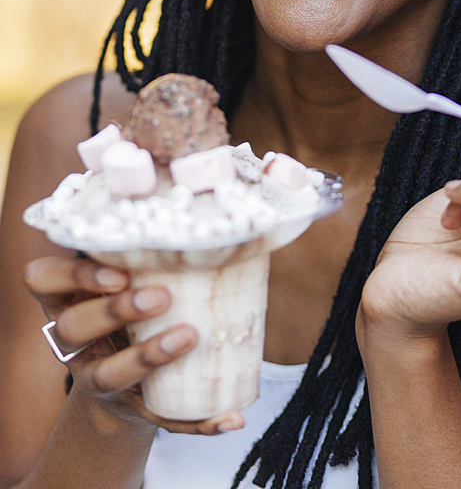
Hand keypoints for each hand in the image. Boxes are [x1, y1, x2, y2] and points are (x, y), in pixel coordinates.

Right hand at [24, 255, 245, 434]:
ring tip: (188, 337)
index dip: (75, 276)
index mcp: (69, 296)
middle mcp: (74, 339)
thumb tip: (222, 223)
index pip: (45, 279)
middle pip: (73, 326)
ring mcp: (98, 376)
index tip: (119, 272)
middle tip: (161, 297)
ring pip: (108, 374)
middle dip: (116, 311)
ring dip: (148, 356)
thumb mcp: (129, 275)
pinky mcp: (131, 408)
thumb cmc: (134, 303)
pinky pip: (160, 418)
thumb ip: (150, 251)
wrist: (130, 376)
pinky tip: (231, 416)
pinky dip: (198, 421)